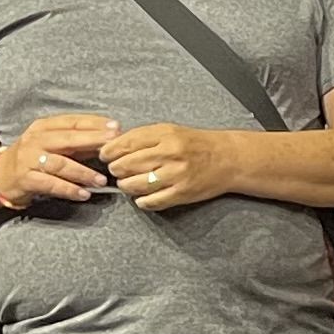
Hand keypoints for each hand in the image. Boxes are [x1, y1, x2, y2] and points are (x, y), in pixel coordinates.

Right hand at [1, 113, 118, 209]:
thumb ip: (78, 142)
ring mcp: (28, 159)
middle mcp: (35, 140)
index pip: (72, 121)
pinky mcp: (25, 179)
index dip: (95, 124)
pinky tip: (84, 194)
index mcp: (44, 127)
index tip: (116, 127)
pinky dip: (68, 189)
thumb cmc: (34, 157)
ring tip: (102, 180)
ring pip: (60, 164)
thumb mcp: (53, 143)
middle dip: (93, 141)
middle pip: (67, 139)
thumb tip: (109, 140)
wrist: (0, 175)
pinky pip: (50, 184)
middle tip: (113, 147)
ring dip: (83, 172)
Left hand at [99, 121, 240, 212]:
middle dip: (116, 170)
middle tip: (117, 171)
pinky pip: (151, 202)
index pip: (125, 143)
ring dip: (126, 186)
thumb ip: (143, 137)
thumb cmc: (196, 144)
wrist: (228, 158)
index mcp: (165, 134)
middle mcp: (170, 153)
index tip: (104, 155)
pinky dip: (141, 201)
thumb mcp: (170, 131)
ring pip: (134, 185)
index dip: (109, 151)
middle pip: (125, 165)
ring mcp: (176, 175)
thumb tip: (112, 146)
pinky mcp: (182, 193)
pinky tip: (143, 196)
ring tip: (128, 183)